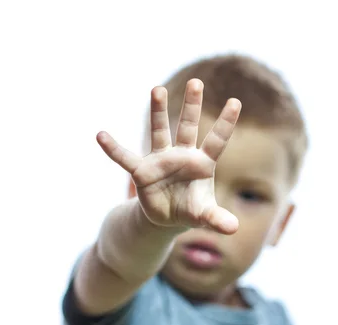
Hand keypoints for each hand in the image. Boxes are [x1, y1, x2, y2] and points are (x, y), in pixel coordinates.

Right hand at [96, 79, 240, 234]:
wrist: (167, 218)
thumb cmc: (191, 210)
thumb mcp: (204, 216)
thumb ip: (217, 219)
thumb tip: (233, 228)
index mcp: (202, 163)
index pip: (217, 140)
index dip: (225, 123)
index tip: (236, 101)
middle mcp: (182, 155)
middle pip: (188, 126)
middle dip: (192, 105)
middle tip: (196, 82)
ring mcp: (161, 160)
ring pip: (160, 131)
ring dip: (158, 111)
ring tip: (157, 88)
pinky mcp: (142, 172)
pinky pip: (126, 158)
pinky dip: (114, 149)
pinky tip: (101, 135)